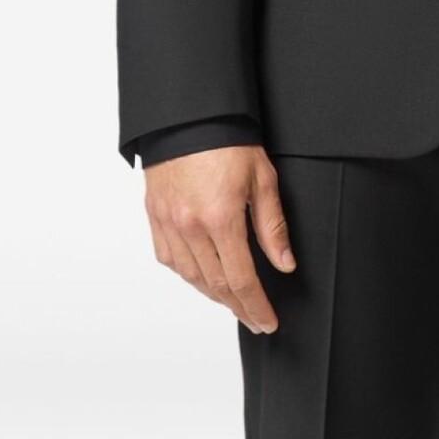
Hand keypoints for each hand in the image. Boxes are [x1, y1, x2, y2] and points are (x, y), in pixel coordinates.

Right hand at [144, 145, 295, 334]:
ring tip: (233, 303)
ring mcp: (169, 224)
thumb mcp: (263, 178)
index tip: (267, 322)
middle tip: (255, 319)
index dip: (256, 306)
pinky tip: (201, 278)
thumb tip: (284, 264)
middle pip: (216, 285)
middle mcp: (190, 227)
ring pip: (191, 277)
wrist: (189, 117)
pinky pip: (169, 259)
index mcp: (221, 219)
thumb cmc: (229, 141)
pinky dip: (187, 274)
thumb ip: (272, 226)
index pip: (241, 280)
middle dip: (239, 307)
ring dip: (213, 295)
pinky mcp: (155, 217)